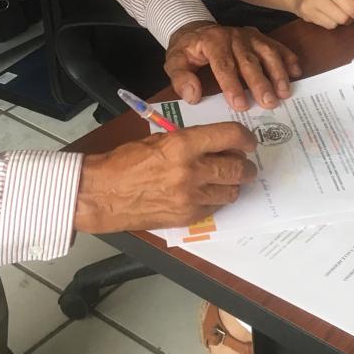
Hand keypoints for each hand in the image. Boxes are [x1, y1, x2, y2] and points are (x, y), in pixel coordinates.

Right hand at [74, 122, 256, 233]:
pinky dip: (216, 200)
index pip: (230, 136)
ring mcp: (190, 197)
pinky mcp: (187, 217)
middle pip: (237, 167)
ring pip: (231, 191)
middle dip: (246, 166)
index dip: (245, 138)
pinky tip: (206, 194)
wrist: (103, 194)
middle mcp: (191, 170)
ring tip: (226, 180)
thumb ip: (190, 141)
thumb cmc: (126, 161)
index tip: (249, 142)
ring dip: (232, 184)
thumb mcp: (160, 139)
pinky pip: (215, 208)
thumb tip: (218, 144)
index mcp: (183, 144)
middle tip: (244, 164)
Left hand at [165, 20, 300, 111]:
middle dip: (260, 82)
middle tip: (269, 103)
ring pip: (267, 52)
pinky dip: (288, 58)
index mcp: (213, 41)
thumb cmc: (188, 50)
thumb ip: (181, 78)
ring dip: (278, 72)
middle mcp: (234, 36)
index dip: (232, 85)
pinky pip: (277, 46)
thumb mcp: (175, 61)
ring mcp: (250, 35)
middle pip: (249, 60)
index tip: (240, 105)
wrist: (197, 28)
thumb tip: (193, 95)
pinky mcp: (260, 37)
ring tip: (284, 93)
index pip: (223, 65)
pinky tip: (297, 73)